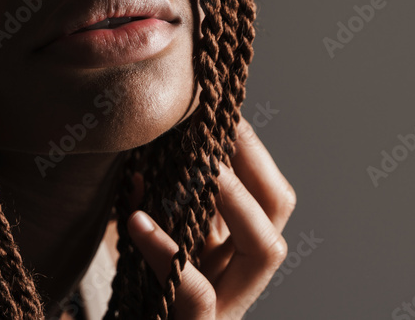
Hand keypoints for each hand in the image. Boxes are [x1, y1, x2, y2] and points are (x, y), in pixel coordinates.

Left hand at [126, 116, 295, 318]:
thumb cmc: (134, 290)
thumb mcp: (149, 235)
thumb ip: (157, 199)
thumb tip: (152, 147)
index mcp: (232, 251)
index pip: (269, 194)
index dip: (252, 152)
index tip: (222, 115)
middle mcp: (240, 276)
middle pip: (280, 207)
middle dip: (253, 162)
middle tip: (214, 133)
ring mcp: (227, 305)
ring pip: (265, 250)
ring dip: (236, 198)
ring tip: (199, 167)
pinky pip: (198, 294)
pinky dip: (168, 251)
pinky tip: (138, 223)